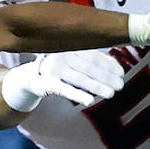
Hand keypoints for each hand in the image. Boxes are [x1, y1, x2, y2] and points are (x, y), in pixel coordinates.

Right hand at [1, 50, 124, 110]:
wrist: (28, 78)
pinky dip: (78, 95)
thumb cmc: (57, 69)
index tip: (121, 73)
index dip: (108, 65)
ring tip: (111, 94)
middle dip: (106, 77)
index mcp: (70, 47)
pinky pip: (65, 90)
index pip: (93, 55)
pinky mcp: (47, 83)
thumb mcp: (72, 61)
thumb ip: (90, 61)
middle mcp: (62, 55)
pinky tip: (89, 101)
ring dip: (97, 86)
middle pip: (89, 67)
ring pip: (80, 78)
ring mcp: (54, 68)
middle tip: (120, 86)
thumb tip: (116, 68)